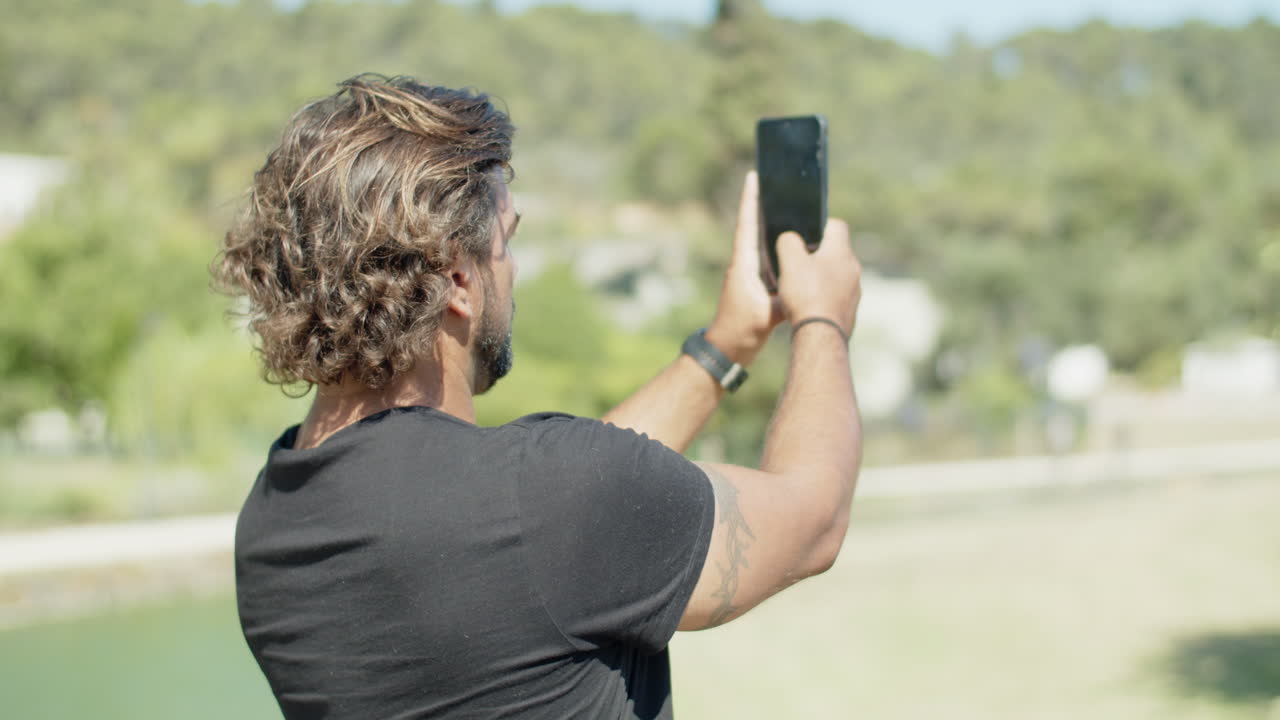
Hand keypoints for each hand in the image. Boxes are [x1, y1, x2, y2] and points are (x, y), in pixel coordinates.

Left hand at [706, 172, 784, 365]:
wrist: (728, 351)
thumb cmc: (742, 332)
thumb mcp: (765, 315)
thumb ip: (782, 299)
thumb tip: (802, 285)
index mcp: (743, 266)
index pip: (747, 226)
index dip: (750, 201)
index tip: (753, 177)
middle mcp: (744, 266)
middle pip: (753, 228)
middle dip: (761, 205)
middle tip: (773, 182)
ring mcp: (749, 276)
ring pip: (761, 243)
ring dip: (770, 225)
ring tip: (785, 205)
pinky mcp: (756, 287)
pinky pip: (768, 260)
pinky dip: (778, 249)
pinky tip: (792, 246)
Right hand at [776, 220, 860, 335]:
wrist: (820, 335)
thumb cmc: (806, 295)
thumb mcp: (790, 261)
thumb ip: (788, 241)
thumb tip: (790, 238)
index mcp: (841, 252)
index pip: (836, 225)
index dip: (819, 225)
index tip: (804, 235)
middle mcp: (853, 269)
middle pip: (836, 251)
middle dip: (817, 254)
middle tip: (796, 262)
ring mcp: (854, 291)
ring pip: (837, 275)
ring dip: (821, 277)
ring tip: (800, 286)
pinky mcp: (850, 310)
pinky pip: (837, 296)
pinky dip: (824, 296)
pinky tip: (808, 305)